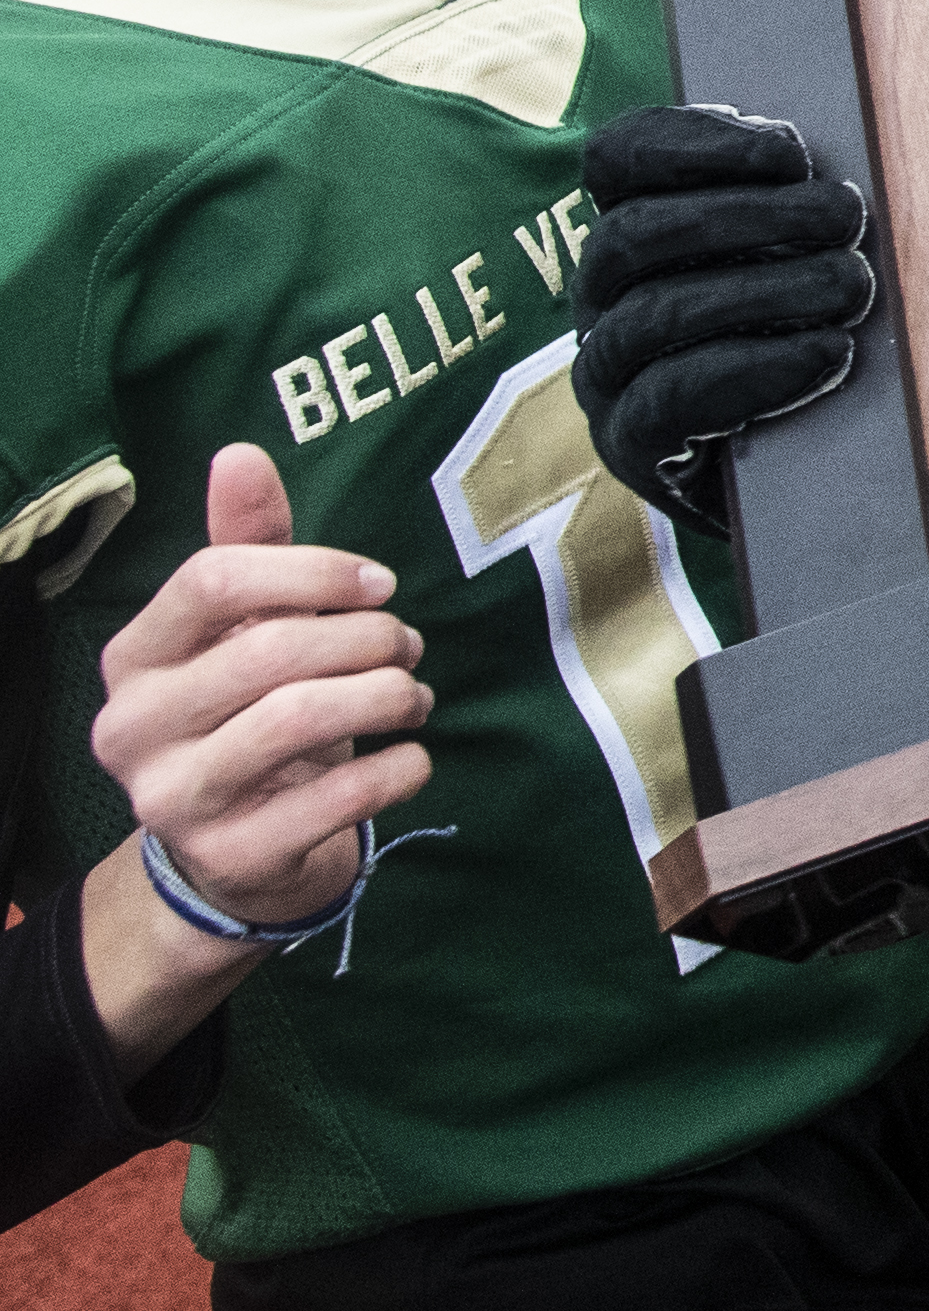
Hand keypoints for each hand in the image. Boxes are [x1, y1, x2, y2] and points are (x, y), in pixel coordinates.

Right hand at [93, 445, 432, 932]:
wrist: (241, 852)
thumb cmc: (252, 716)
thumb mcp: (246, 634)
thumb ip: (249, 548)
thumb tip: (241, 454)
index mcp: (131, 658)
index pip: (213, 581)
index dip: (313, 572)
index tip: (380, 585)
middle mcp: (131, 727)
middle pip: (269, 651)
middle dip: (367, 640)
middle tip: (410, 646)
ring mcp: (173, 798)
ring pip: (298, 719)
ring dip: (387, 696)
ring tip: (415, 694)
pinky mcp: (232, 855)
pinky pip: (335, 799)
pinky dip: (397, 768)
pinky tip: (413, 755)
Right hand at [571, 104, 873, 535]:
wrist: (804, 482)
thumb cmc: (815, 343)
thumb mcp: (808, 260)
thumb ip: (806, 205)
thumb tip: (854, 163)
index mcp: (635, 232)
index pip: (619, 158)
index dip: (692, 139)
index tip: (789, 151)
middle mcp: (603, 297)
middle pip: (635, 232)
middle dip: (748, 214)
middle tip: (846, 216)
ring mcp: (606, 374)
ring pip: (653, 313)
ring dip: (765, 289)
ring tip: (852, 286)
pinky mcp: (630, 446)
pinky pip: (669, 398)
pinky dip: (756, 369)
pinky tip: (827, 355)